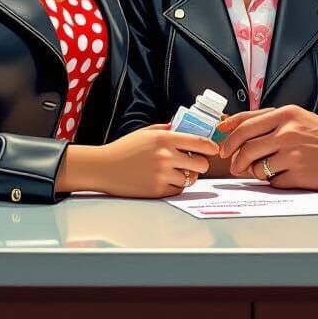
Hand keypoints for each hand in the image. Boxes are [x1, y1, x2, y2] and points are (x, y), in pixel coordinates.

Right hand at [60, 127, 217, 198]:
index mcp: (164, 138)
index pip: (199, 142)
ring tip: (178, 171)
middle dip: (201, 163)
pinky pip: (178, 190)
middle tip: (195, 162)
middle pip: (201, 163)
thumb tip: (187, 128)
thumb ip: (168, 130)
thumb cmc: (124, 149)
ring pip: (190, 179)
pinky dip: (176, 186)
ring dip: (188, 176)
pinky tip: (166, 179)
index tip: (213, 149)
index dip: (211, 147)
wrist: (104, 168)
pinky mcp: (157, 190)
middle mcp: (165, 156)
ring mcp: (162, 175)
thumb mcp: (146, 132)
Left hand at [217, 105, 317, 190]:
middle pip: (245, 147)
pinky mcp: (298, 175)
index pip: (245, 124)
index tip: (221, 144)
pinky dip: (274, 181)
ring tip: (263, 169)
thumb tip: (235, 127)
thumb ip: (269, 121)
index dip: (228, 136)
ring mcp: (293, 154)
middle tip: (232, 163)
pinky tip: (285, 175)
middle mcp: (288, 132)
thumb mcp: (298, 118)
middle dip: (234, 158)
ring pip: (256, 166)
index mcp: (286, 114)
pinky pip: (273, 181)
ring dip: (254, 171)